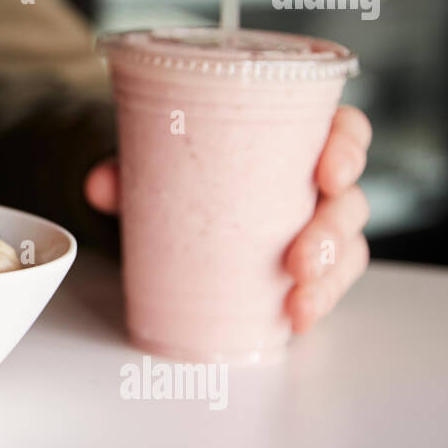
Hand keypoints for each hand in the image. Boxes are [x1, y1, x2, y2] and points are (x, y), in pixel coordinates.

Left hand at [84, 105, 371, 332]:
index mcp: (292, 136)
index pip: (343, 129)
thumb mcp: (155, 161)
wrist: (171, 201)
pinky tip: (298, 318)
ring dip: (329, 276)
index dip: (348, 146)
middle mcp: (312, 179)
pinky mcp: (305, 263)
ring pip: (345, 245)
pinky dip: (317, 300)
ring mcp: (314, 223)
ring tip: (297, 299)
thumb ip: (128, 169)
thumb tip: (98, 185)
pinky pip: (328, 280)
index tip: (329, 170)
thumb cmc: (183, 167)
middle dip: (334, 230)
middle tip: (300, 257)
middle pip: (349, 197)